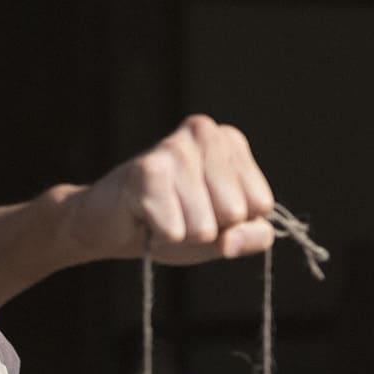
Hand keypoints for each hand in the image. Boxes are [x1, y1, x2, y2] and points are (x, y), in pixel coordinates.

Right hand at [59, 115, 276, 263]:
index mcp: (231, 141)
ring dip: (180, 233)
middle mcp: (206, 132)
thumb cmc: (174, 222)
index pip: (261, 205)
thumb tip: (230, 240)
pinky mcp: (146, 171)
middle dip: (208, 229)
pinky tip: (145, 217)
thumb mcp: (227, 233)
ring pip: (204, 226)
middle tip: (179, 213)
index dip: (234, 223)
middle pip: (235, 213)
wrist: (111, 226)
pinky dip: (160, 236)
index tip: (205, 210)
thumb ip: (253, 236)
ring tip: (162, 215)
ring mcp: (175, 147)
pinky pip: (174, 230)